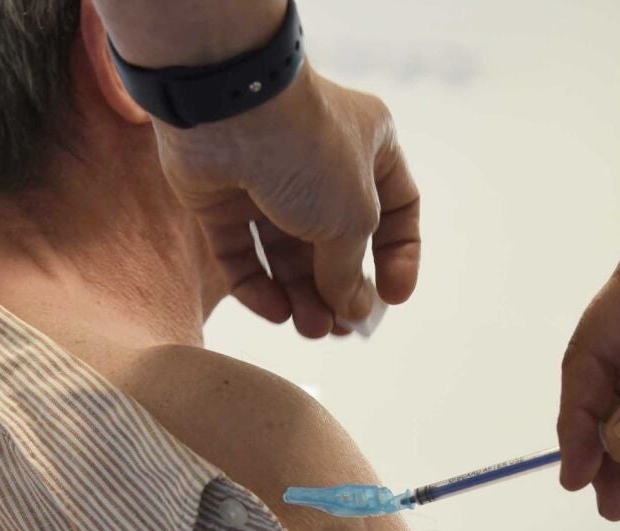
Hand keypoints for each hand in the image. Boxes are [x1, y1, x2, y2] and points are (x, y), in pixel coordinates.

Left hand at [152, 65, 420, 337]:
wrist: (228, 111)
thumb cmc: (309, 153)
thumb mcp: (351, 219)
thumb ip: (350, 270)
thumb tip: (351, 310)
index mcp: (371, 147)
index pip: (397, 208)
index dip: (398, 256)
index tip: (393, 297)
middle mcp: (319, 162)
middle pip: (335, 240)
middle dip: (338, 288)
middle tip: (338, 330)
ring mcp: (267, 179)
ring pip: (286, 251)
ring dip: (301, 294)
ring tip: (310, 329)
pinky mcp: (221, 198)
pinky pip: (241, 251)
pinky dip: (257, 284)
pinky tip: (276, 311)